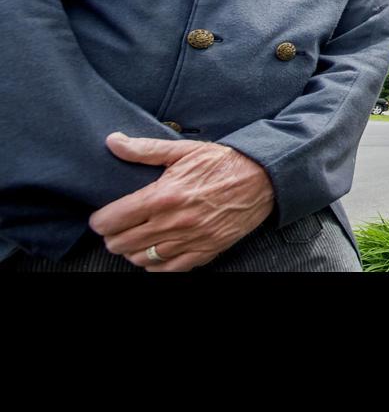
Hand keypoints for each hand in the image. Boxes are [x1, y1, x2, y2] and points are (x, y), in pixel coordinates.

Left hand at [89, 133, 275, 271]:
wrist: (264, 180)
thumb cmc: (222, 163)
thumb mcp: (183, 150)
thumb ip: (145, 149)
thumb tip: (112, 142)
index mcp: (164, 196)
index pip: (113, 219)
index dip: (100, 221)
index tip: (102, 217)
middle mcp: (175, 222)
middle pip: (122, 243)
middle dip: (112, 237)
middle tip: (116, 229)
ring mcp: (191, 240)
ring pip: (143, 259)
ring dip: (132, 252)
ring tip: (134, 240)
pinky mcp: (207, 251)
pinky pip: (171, 269)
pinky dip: (156, 265)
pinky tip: (154, 254)